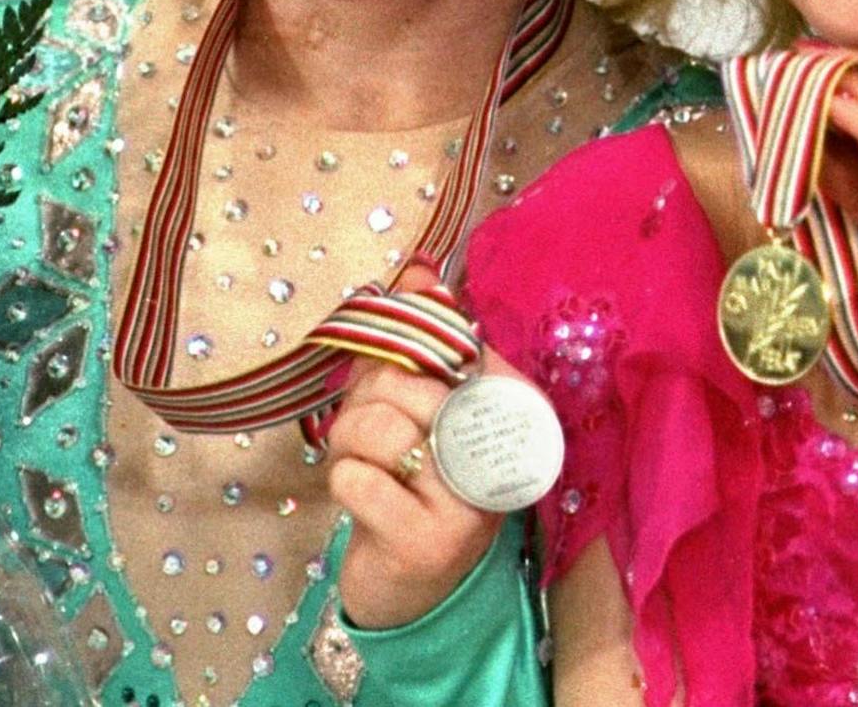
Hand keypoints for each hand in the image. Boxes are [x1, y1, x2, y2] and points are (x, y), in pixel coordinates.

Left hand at [324, 267, 506, 629]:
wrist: (415, 587)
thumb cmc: (418, 479)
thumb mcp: (421, 405)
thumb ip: (421, 338)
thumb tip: (418, 269)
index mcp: (514, 410)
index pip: (459, 344)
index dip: (410, 342)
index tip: (394, 365)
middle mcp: (504, 453)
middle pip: (408, 383)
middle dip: (367, 398)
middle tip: (368, 427)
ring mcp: (469, 502)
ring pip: (378, 427)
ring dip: (348, 441)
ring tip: (361, 460)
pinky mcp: (427, 542)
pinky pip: (355, 478)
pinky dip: (343, 480)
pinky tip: (363, 495)